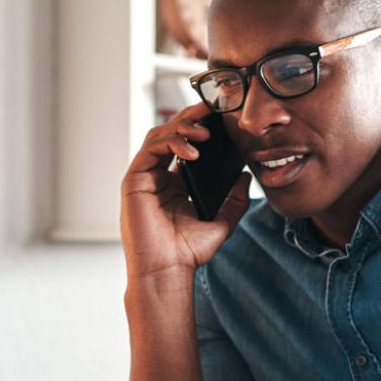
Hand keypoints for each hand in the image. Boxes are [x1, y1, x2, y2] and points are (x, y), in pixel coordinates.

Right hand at [120, 102, 253, 280]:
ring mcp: (144, 177)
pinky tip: (193, 149)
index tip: (221, 117)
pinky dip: (171, 142)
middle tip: (212, 108)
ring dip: (183, 127)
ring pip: (159, 136)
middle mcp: (158, 176)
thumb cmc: (188, 252)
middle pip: (171, 133)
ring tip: (205, 131)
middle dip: (192, 117)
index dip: (201, 127)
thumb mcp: (222, 222)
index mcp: (175, 183)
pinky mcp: (134, 181)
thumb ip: (235, 200)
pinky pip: (151, 149)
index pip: (186, 144)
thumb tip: (246, 176)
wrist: (167, 271)